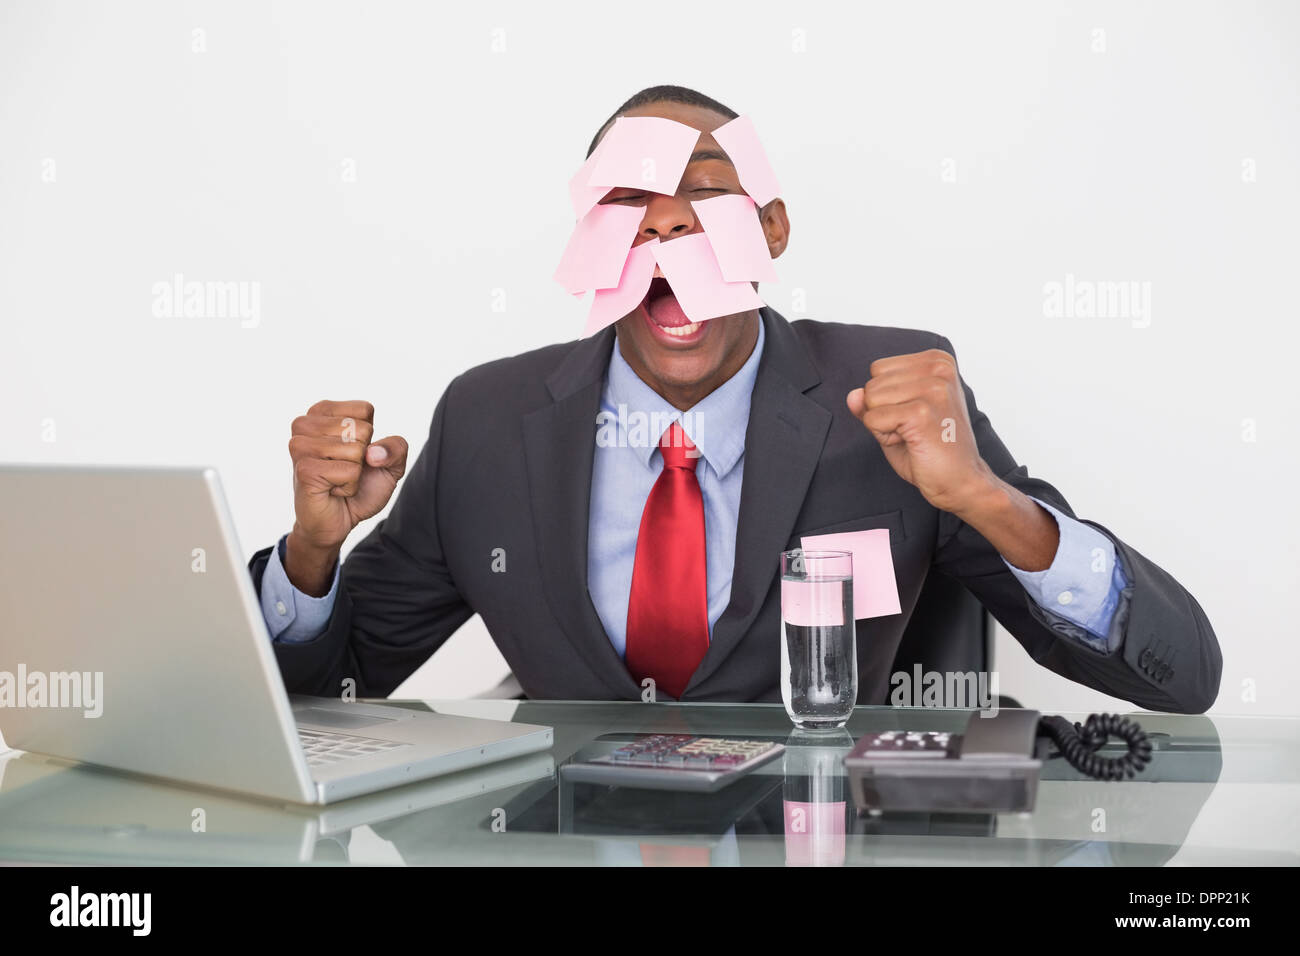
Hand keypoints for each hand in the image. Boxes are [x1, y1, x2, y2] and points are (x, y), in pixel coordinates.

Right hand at [285, 400, 407, 593]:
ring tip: (336, 479)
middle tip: (343, 470)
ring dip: (354, 473)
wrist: (340, 521)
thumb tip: (373, 452)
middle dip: (362, 457)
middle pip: (362, 429)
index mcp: (322, 412)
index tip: (352, 453)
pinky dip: (349, 486)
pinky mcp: (304, 469)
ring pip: (355, 450)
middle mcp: (305, 424)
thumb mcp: (389, 464)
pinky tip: (332, 490)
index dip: (370, 437)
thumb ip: (396, 448)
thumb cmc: (360, 487)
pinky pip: (348, 471)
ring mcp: (300, 446)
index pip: (364, 409)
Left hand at [846, 349, 993, 515]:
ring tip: (914, 436)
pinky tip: (914, 443)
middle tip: (914, 430)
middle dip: (883, 412)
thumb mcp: (897, 418)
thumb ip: (872, 402)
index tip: (914, 417)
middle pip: (872, 383)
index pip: (878, 369)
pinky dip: (884, 437)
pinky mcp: (921, 412)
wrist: (962, 481)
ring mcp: (932, 388)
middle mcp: (938, 368)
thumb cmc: (934, 450)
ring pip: (870, 399)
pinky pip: (872, 419)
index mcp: (937, 361)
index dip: (886, 399)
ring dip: (884, 425)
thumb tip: (852, 395)